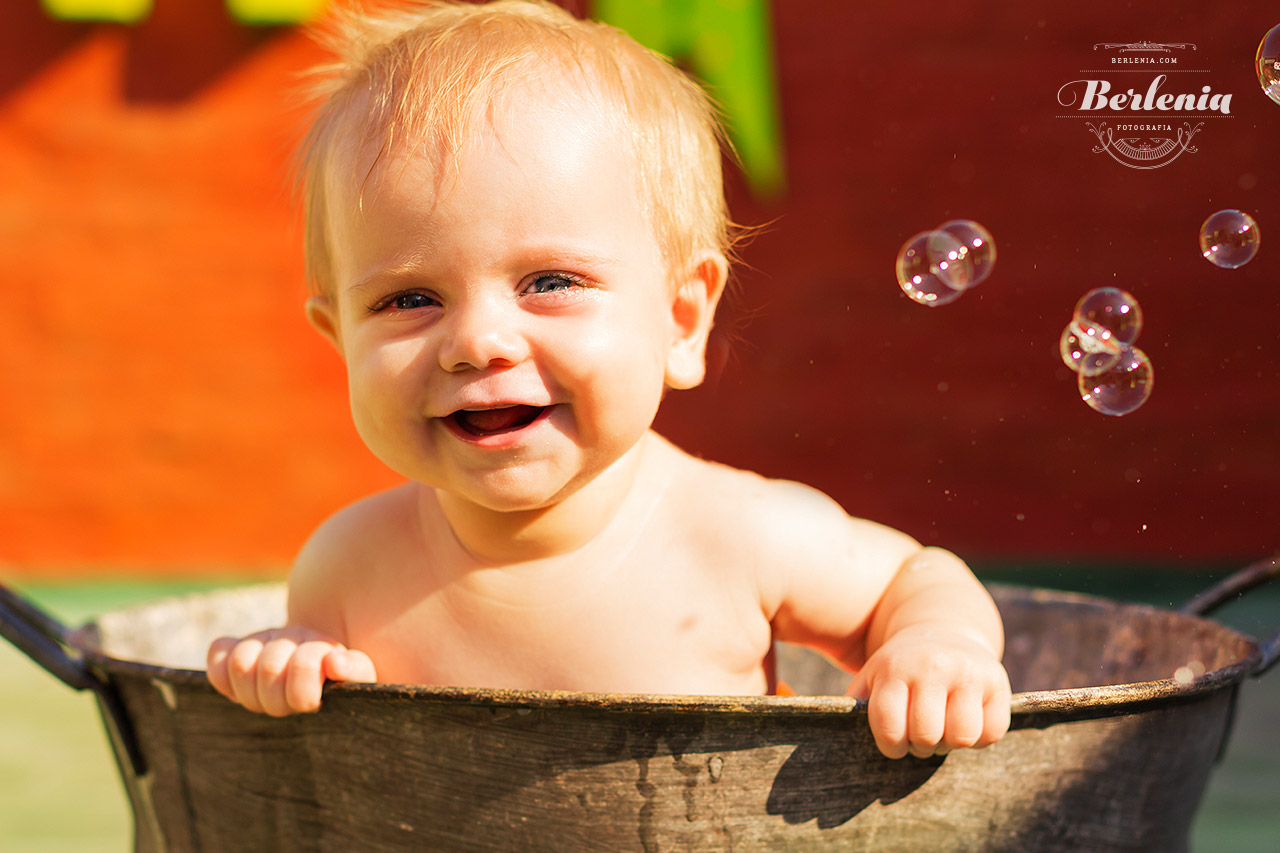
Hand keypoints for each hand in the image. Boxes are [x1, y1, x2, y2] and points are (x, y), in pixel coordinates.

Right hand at [206, 626, 375, 715]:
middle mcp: (291, 636)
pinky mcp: (238, 646)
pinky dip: (222, 674)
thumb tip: (334, 662)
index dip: (304, 694)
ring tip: (265, 698)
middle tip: (287, 706)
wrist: (327, 674)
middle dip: (276, 699)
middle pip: (267, 669)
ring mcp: (264, 639)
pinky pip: (218, 652)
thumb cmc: (342, 686)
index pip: (304, 664)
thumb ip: (356, 670)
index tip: (314, 702)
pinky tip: (239, 689)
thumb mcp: (359, 680)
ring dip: (250, 692)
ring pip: (240, 663)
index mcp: (321, 645)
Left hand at [848, 627, 1010, 758]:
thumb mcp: (873, 675)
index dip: (891, 746)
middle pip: (926, 736)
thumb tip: (836, 731)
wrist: (942, 629)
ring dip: (950, 744)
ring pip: (962, 737)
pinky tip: (967, 721)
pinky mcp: (998, 682)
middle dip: (920, 746)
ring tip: (942, 729)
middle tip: (920, 735)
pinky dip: (979, 738)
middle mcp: (932, 666)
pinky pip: (992, 732)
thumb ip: (856, 702)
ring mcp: (967, 672)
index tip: (895, 742)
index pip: (890, 728)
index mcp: (894, 668)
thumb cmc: (900, 666)